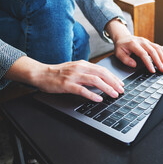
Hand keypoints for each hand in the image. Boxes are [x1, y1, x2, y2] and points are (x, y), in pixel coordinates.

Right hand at [5, 57, 123, 101]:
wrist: (41, 73)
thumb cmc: (58, 73)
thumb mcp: (75, 69)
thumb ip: (87, 73)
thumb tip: (101, 80)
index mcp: (83, 64)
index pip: (102, 70)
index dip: (113, 77)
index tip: (121, 84)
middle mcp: (80, 68)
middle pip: (101, 74)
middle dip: (114, 83)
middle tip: (121, 90)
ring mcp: (73, 76)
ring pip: (94, 81)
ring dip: (106, 88)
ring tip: (114, 94)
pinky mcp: (67, 84)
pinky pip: (82, 90)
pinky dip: (92, 94)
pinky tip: (98, 99)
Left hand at [105, 19, 162, 72]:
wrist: (123, 37)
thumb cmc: (121, 46)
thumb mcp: (118, 53)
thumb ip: (125, 59)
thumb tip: (134, 65)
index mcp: (133, 44)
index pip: (143, 54)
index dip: (149, 63)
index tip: (152, 70)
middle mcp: (142, 41)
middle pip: (153, 51)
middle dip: (159, 62)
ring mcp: (147, 41)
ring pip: (158, 49)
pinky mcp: (150, 42)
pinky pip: (159, 47)